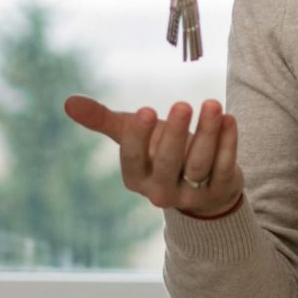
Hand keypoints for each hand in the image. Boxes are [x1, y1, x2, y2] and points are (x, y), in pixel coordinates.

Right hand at [65, 95, 243, 218]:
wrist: (198, 181)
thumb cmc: (158, 151)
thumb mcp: (130, 136)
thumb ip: (102, 120)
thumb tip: (68, 102)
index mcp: (136, 178)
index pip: (132, 160)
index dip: (138, 137)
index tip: (145, 110)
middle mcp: (161, 191)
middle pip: (167, 163)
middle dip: (174, 133)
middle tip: (181, 103)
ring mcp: (191, 194)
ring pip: (199, 164)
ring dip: (207, 133)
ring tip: (212, 105)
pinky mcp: (219, 191)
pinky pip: (224, 166)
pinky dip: (228, 142)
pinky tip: (229, 119)